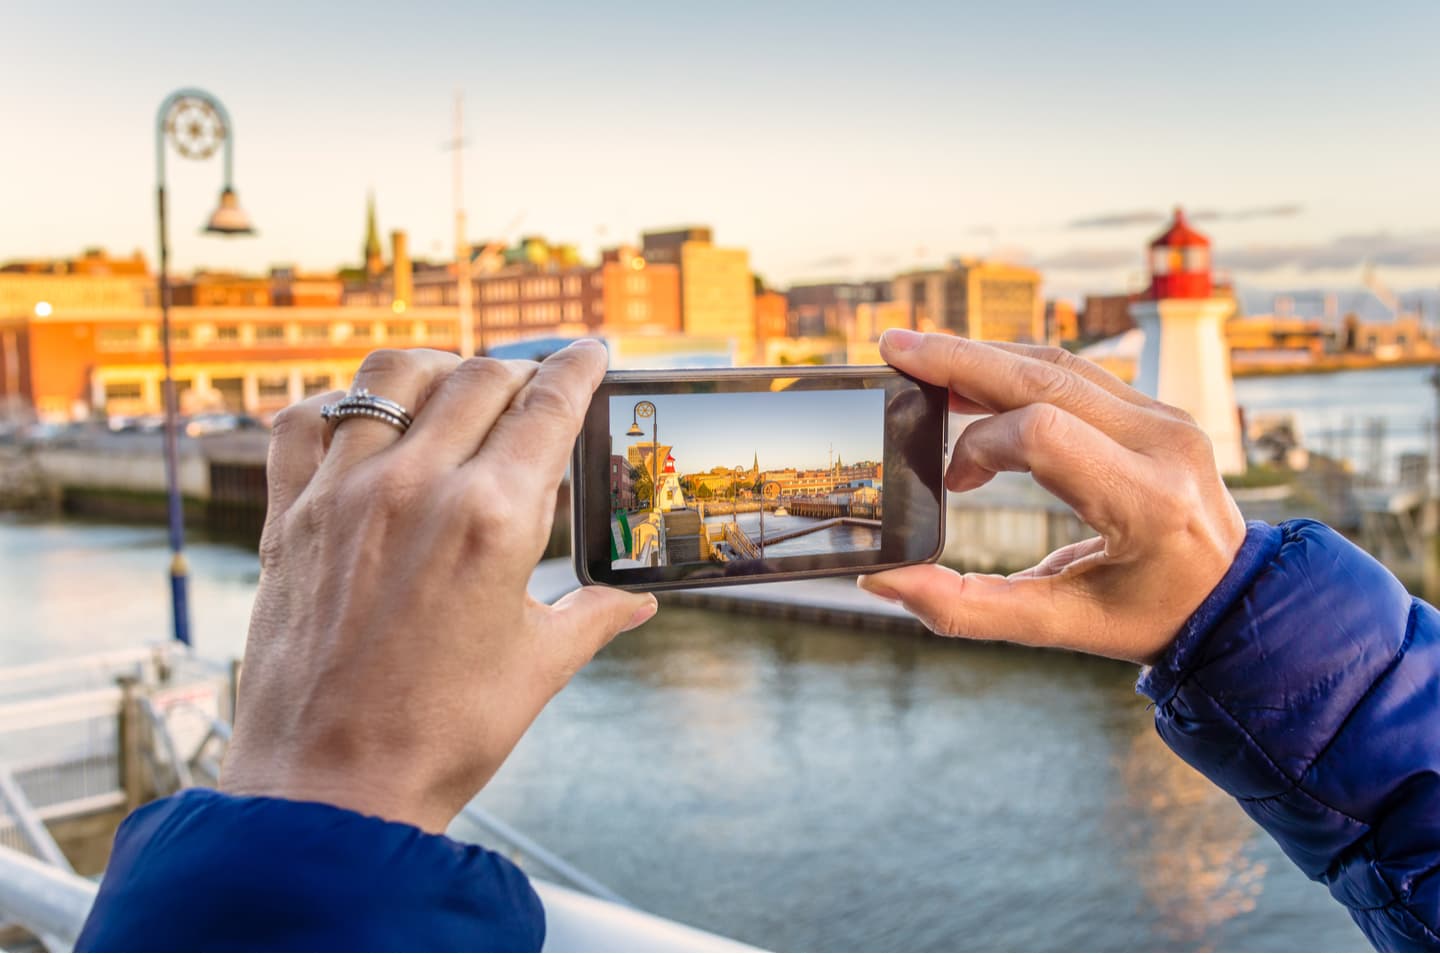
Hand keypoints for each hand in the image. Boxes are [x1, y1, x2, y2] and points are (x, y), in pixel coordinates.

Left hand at [220, 342, 656, 832]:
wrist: (328, 790)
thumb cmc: (440, 736)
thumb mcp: (538, 669)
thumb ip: (592, 616)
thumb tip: (639, 603)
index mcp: (492, 521)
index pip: (548, 407)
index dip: (579, 369)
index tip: (592, 352)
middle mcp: (416, 488)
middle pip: (480, 378)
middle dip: (520, 370)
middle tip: (537, 385)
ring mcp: (343, 495)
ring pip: (391, 376)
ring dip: (437, 367)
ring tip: (456, 385)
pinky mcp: (289, 518)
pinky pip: (301, 423)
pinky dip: (335, 405)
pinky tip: (362, 421)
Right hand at [859, 329, 1246, 665]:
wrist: (1231, 597)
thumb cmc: (1143, 616)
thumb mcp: (1056, 625)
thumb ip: (965, 607)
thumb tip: (881, 579)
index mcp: (1146, 502)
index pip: (1043, 433)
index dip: (979, 444)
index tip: (955, 480)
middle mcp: (1164, 444)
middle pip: (1045, 375)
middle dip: (960, 359)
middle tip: (893, 350)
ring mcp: (1166, 417)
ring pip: (1058, 361)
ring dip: (983, 357)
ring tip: (922, 363)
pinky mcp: (1155, 407)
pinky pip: (1075, 371)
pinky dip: (1015, 369)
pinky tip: (972, 380)